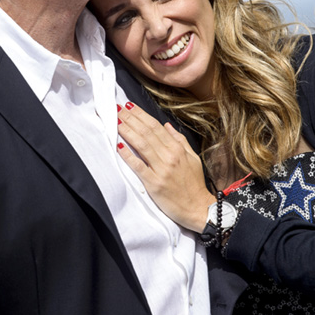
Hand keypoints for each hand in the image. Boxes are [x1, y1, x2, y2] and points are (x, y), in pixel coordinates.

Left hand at [117, 103, 214, 231]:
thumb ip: (179, 140)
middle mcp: (169, 156)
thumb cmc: (194, 184)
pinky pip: (138, 166)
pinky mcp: (154, 183)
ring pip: (141, 145)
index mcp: (177, 149)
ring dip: (127, 131)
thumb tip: (166, 125)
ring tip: (116, 121)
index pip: (155, 126)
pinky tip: (119, 146)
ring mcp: (161, 169)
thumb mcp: (193, 158)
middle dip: (130, 118)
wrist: (198, 208)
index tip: (129, 105)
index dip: (140, 114)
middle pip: (146, 132)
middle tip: (116, 108)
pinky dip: (128, 155)